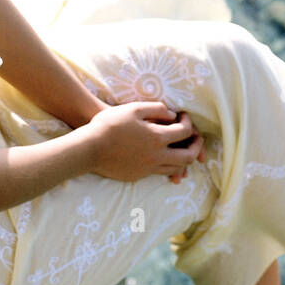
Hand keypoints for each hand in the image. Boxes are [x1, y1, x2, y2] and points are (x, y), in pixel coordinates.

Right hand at [85, 101, 205, 183]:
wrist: (88, 149)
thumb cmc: (109, 125)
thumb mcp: (134, 109)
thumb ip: (156, 109)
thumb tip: (172, 115)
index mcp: (157, 138)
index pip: (185, 132)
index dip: (188, 122)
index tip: (183, 116)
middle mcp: (156, 156)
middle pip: (187, 157)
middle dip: (196, 147)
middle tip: (195, 138)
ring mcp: (147, 169)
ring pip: (175, 168)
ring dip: (183, 158)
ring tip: (182, 149)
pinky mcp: (138, 175)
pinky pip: (159, 173)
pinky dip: (168, 166)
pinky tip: (162, 157)